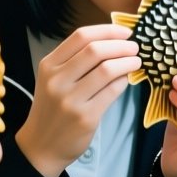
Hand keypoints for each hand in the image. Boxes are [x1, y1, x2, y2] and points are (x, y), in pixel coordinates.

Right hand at [18, 24, 141, 176]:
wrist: (41, 146)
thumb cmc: (53, 108)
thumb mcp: (53, 79)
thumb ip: (76, 60)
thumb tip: (114, 41)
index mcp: (49, 65)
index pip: (81, 36)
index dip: (108, 30)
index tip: (125, 32)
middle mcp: (57, 80)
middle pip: (95, 50)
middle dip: (121, 45)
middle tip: (135, 47)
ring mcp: (70, 99)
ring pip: (107, 70)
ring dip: (127, 62)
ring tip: (136, 61)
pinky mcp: (85, 117)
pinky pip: (112, 91)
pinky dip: (124, 81)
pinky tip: (127, 80)